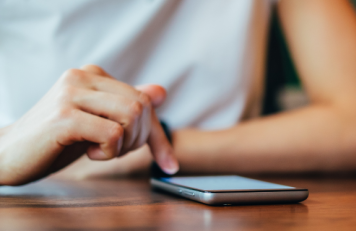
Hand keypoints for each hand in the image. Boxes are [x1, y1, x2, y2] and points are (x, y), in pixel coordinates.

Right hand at [0, 65, 177, 184]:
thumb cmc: (57, 140)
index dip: (157, 135)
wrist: (9, 154)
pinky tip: (89, 153)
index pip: (144, 100)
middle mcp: (83, 77)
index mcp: (93, 75)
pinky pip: (113, 133)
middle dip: (140, 139)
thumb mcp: (98, 121)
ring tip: (101, 150)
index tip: (169, 164)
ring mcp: (71, 93)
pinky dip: (110, 151)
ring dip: (125, 144)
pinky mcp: (65, 116)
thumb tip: (161, 91)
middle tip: (115, 151)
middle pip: (142, 106)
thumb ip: (127, 105)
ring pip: (131, 115)